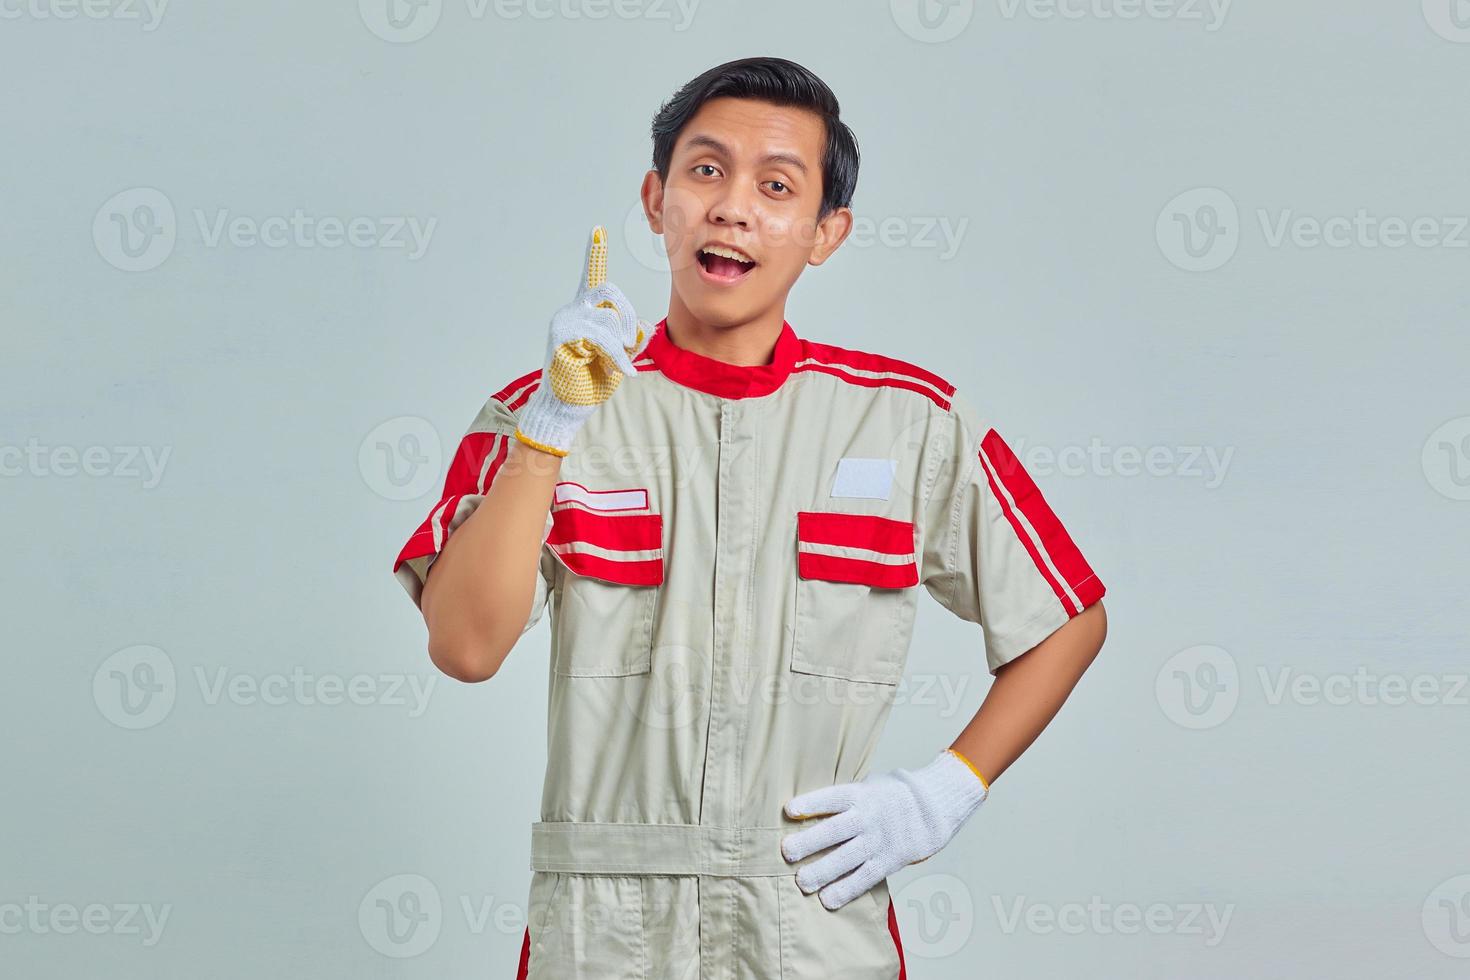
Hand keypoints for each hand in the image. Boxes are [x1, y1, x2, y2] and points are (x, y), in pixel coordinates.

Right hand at [514, 225, 652, 456]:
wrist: (567, 407)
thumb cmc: (590, 382)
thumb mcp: (619, 357)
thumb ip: (631, 338)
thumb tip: (642, 328)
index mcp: (585, 312)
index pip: (591, 277)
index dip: (595, 253)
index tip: (598, 230)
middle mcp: (572, 311)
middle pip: (608, 291)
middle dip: (625, 315)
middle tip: (629, 342)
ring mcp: (565, 321)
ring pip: (608, 318)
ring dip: (620, 345)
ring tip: (614, 364)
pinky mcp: (563, 335)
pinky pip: (602, 337)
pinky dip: (617, 356)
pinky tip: (618, 369)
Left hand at [780, 749, 988, 909]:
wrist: (934, 807)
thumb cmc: (892, 796)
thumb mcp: (869, 785)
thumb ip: (843, 798)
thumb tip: (808, 809)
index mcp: (861, 794)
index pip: (833, 798)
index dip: (811, 804)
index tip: (789, 811)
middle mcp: (868, 817)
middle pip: (836, 830)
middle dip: (810, 842)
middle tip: (787, 853)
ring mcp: (878, 841)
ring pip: (848, 858)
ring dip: (824, 871)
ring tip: (802, 882)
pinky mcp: (888, 861)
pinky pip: (865, 877)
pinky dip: (847, 889)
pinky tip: (828, 900)